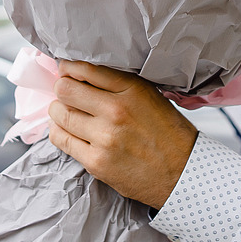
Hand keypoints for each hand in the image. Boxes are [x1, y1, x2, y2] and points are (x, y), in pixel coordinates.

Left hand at [47, 60, 198, 208]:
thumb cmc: (167, 133)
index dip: (68, 68)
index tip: (66, 71)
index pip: (85, 69)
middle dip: (62, 89)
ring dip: (58, 111)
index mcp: (132, 90)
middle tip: (65, 93)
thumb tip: (82, 75)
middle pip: (66, 89)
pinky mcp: (96, 161)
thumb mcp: (150, 96)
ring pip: (60, 114)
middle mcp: (116, 110)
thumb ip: (119, 85)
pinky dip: (59, 132)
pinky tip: (67, 130)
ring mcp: (104, 137)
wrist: (182, 172)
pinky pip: (61, 139)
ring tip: (65, 112)